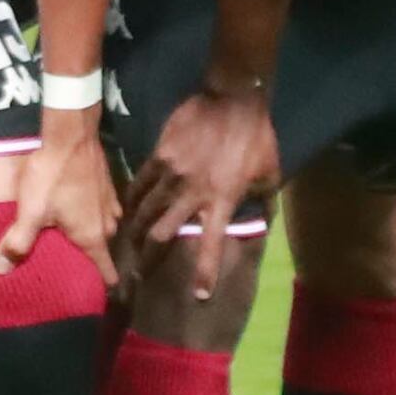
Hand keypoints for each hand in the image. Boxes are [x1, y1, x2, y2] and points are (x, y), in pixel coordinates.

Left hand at [6, 102, 118, 279]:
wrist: (70, 134)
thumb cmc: (52, 177)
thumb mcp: (31, 211)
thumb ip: (18, 242)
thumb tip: (1, 272)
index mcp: (93, 236)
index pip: (106, 271)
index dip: (102, 286)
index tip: (96, 297)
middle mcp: (108, 223)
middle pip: (102, 250)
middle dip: (90, 260)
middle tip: (72, 267)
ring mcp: (110, 203)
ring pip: (103, 228)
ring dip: (91, 234)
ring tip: (72, 240)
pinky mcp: (107, 185)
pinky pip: (102, 210)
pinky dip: (91, 214)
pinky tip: (76, 210)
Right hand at [115, 82, 279, 306]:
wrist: (233, 98)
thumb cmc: (256, 138)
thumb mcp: (270, 174)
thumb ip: (262, 200)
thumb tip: (261, 220)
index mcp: (222, 201)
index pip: (211, 244)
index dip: (204, 272)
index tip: (198, 296)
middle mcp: (193, 193)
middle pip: (163, 234)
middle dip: (148, 258)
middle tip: (139, 275)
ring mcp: (172, 174)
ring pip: (146, 211)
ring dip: (135, 232)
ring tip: (127, 246)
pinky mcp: (159, 156)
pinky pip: (140, 183)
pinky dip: (132, 199)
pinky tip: (125, 209)